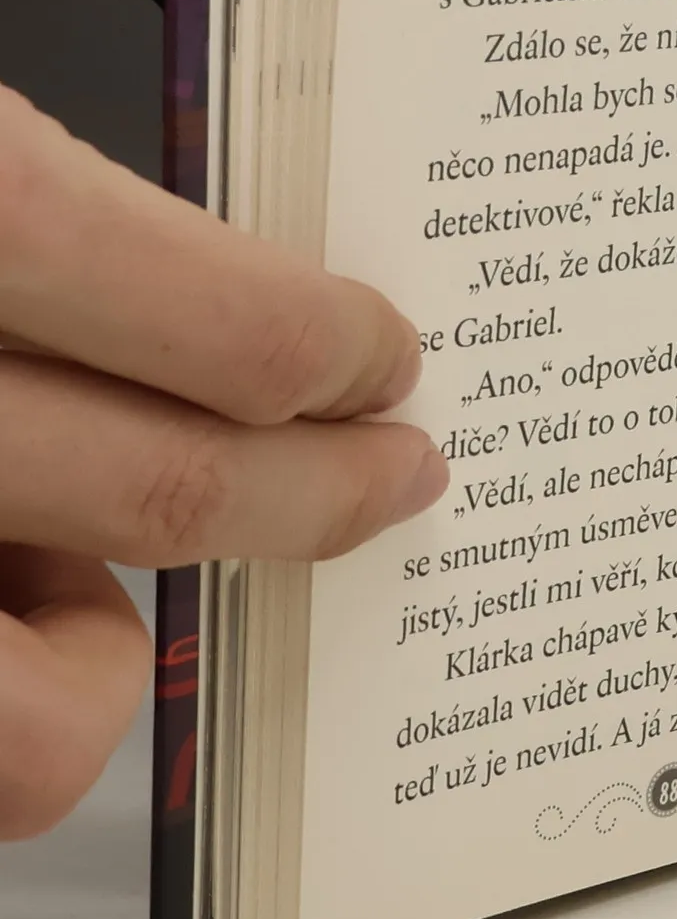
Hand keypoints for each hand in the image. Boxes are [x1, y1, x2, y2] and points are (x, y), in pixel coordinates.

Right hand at [0, 86, 446, 838]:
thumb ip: (50, 202)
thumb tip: (207, 264)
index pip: (233, 329)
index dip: (334, 353)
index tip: (385, 359)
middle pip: (173, 491)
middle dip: (319, 493)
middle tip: (397, 475)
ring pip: (44, 716)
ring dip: (127, 640)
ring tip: (119, 566)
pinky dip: (18, 681)